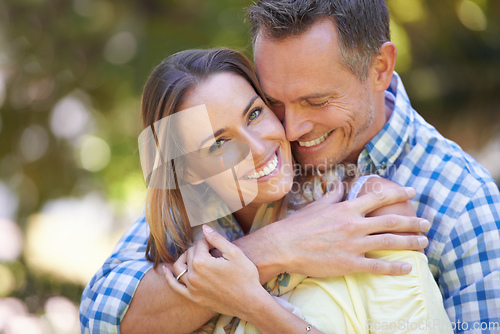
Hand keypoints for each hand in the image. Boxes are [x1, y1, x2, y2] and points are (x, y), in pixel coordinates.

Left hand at [164, 225, 267, 317]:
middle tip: (212, 251)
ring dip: (184, 258)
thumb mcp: (234, 253)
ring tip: (192, 255)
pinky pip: (176, 287)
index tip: (218, 245)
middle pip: (190, 254)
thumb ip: (217, 239)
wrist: (250, 302)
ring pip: (179, 268)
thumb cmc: (245, 276)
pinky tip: (165, 270)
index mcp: (202, 262)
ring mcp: (192, 288)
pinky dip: (169, 277)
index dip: (210, 242)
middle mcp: (193, 275)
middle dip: (199, 249)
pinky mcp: (194, 298)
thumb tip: (204, 227)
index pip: (200, 244)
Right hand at [266, 186, 428, 276]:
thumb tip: (340, 184)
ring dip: (410, 242)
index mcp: (347, 208)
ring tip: (423, 243)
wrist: (284, 246)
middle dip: (412, 222)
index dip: (398, 193)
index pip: (379, 197)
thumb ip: (333, 195)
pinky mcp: (350, 263)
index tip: (412, 192)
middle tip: (426, 223)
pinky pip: (378, 266)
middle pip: (391, 221)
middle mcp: (355, 225)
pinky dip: (395, 267)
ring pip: (390, 242)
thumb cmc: (299, 225)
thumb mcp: (317, 205)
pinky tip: (407, 267)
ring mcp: (353, 245)